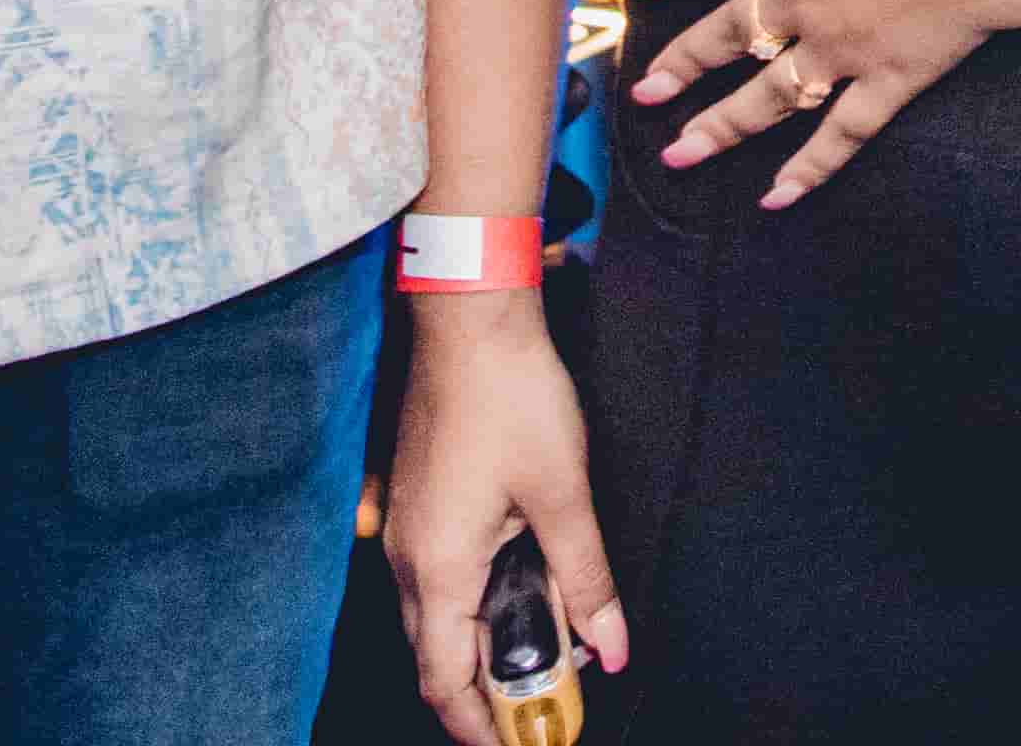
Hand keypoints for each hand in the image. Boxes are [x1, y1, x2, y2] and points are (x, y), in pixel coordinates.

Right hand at [377, 291, 625, 727]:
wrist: (471, 317)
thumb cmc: (511, 397)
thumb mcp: (564, 494)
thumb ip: (588, 579)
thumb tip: (612, 648)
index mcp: (439, 569)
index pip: (444, 683)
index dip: (480, 728)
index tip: (522, 744)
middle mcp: (410, 558)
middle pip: (436, 658)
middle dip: (486, 694)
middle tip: (545, 706)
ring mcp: (407, 528)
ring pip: (437, 617)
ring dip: (483, 645)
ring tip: (547, 650)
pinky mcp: (418, 501)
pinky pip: (438, 577)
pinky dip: (474, 602)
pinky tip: (522, 586)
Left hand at [625, 0, 1000, 206]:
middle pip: (729, 35)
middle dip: (682, 65)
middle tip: (644, 95)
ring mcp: (842, 48)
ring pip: (768, 96)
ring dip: (720, 128)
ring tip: (681, 156)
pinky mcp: (888, 81)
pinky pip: (840, 134)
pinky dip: (808, 169)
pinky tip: (778, 197)